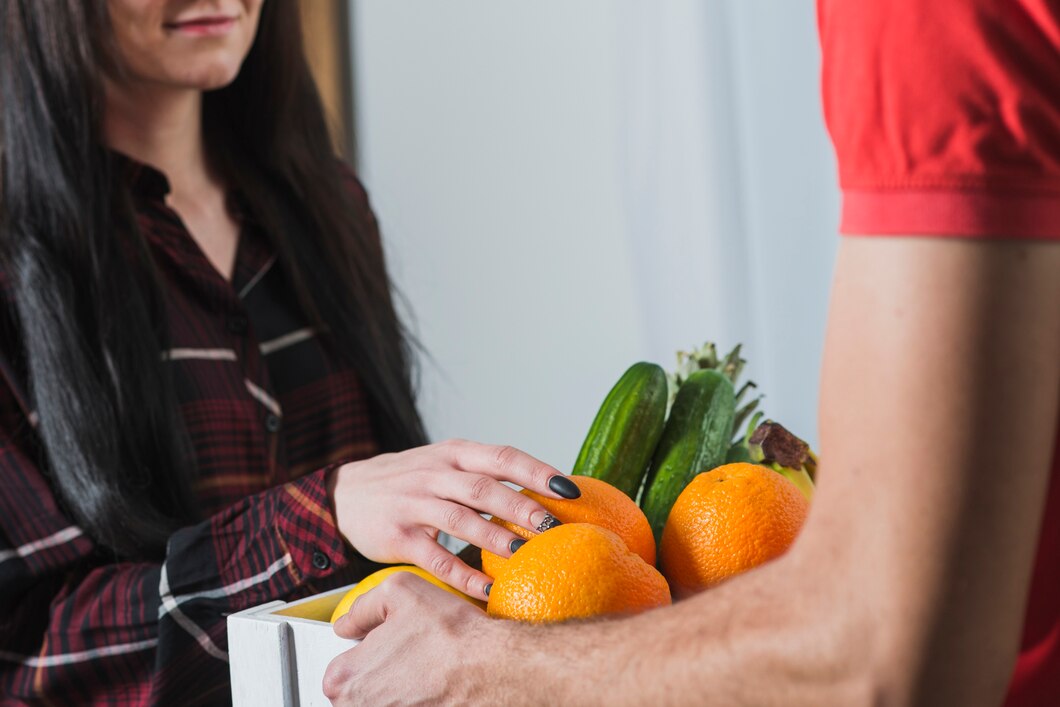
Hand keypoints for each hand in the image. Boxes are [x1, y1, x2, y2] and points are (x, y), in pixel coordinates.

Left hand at [322, 574, 506, 704]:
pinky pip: (407, 704)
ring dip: (400, 683)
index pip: (341, 661)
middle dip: (381, 667)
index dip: (366, 645)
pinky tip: (436, 680)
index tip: (388, 640)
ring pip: (385, 698)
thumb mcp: (398, 590)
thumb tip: (348, 623)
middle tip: (410, 651)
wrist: (493, 667)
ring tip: (426, 665)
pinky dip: (419, 694)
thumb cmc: (449, 634)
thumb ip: (362, 606)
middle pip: (360, 685)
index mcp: (344, 678)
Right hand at [327, 439, 577, 597]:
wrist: (345, 494)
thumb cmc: (410, 480)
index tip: (569, 489)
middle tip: (554, 525)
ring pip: (460, 520)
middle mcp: (434, 474)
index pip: (502, 457)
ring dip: (495, 538)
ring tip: (525, 555)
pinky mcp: (397, 537)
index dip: (537, 472)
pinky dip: (462, 576)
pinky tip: (487, 589)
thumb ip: (485, 473)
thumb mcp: (443, 464)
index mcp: (453, 453)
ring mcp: (413, 504)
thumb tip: (546, 494)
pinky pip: (435, 559)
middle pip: (484, 488)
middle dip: (522, 506)